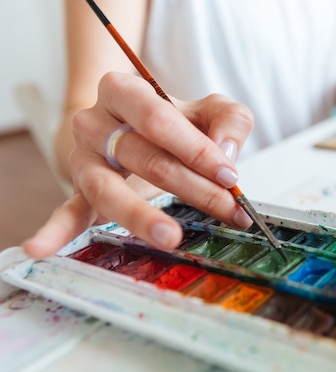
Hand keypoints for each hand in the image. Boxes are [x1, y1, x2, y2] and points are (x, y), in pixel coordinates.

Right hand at [23, 72, 253, 258]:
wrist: (142, 132)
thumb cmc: (175, 122)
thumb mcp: (210, 109)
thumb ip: (229, 120)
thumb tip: (226, 152)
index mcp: (123, 92)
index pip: (158, 119)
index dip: (195, 148)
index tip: (228, 175)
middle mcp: (95, 124)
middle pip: (144, 159)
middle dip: (193, 187)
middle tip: (226, 208)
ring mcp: (84, 161)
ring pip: (109, 190)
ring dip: (144, 217)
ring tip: (171, 236)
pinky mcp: (80, 192)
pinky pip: (67, 213)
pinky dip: (55, 233)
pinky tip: (40, 249)